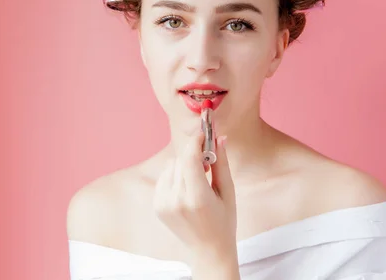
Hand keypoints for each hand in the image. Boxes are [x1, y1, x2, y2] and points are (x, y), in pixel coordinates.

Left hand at [153, 132, 236, 264]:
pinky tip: (186, 187)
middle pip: (181, 159)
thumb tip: (220, 137)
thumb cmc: (224, 221)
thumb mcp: (228, 191)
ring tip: (197, 179)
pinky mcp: (157, 205)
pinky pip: (164, 176)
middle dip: (194, 154)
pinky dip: (175, 175)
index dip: (196, 142)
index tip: (204, 135)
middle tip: (207, 163)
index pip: (189, 158)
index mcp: (197, 198)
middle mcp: (176, 200)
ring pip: (171, 165)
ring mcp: (163, 204)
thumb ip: (222, 163)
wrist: (208, 250)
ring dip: (184, 164)